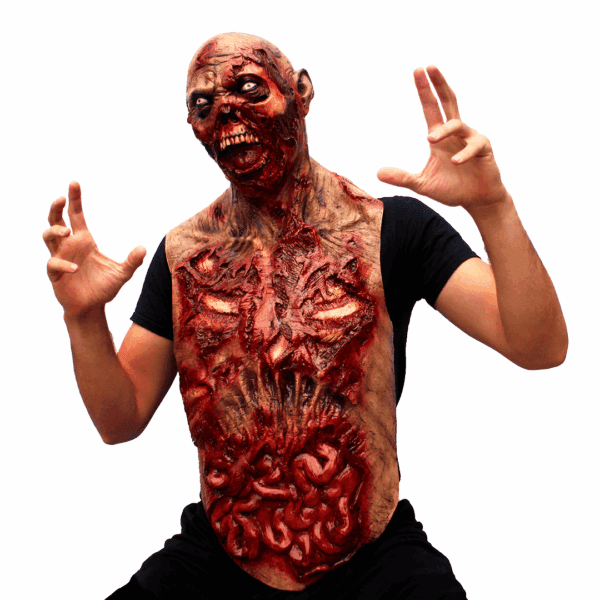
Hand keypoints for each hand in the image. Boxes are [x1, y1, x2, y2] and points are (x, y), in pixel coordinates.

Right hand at [44, 181, 145, 317]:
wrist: (92, 308)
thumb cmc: (104, 288)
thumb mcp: (122, 274)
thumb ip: (132, 262)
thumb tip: (143, 248)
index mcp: (84, 240)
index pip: (76, 215)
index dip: (74, 199)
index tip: (74, 182)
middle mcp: (70, 246)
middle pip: (55, 220)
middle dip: (55, 208)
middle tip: (60, 198)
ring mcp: (61, 258)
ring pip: (48, 237)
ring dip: (54, 231)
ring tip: (66, 231)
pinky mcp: (55, 274)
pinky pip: (53, 264)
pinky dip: (63, 264)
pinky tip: (76, 268)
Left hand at [377, 66, 508, 214]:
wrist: (477, 199)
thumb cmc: (452, 188)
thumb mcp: (422, 184)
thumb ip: (402, 178)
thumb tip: (377, 173)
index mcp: (439, 136)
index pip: (430, 107)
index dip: (424, 90)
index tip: (417, 70)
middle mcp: (455, 133)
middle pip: (448, 100)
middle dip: (438, 83)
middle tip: (429, 66)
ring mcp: (470, 139)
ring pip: (457, 124)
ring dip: (443, 130)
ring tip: (430, 139)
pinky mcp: (484, 150)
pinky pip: (473, 146)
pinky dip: (464, 153)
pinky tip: (454, 162)